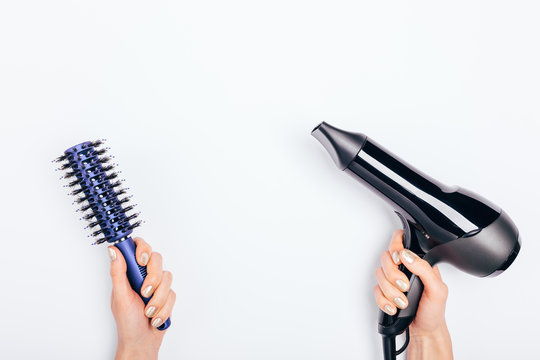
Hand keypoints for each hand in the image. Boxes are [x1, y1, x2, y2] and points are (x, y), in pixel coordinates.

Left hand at [108, 237, 175, 359]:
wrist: (141, 342)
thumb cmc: (127, 322)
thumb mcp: (120, 296)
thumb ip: (118, 272)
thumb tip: (113, 250)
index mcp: (129, 272)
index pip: (138, 247)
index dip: (143, 248)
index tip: (141, 261)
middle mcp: (143, 275)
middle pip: (157, 259)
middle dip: (153, 278)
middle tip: (144, 292)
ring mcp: (157, 284)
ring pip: (167, 278)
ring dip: (158, 298)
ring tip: (148, 311)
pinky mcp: (167, 295)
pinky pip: (172, 294)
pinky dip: (163, 308)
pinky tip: (154, 317)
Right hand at [373, 230, 452, 359]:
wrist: (426, 332)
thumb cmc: (434, 311)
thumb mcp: (438, 289)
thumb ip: (424, 269)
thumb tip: (407, 255)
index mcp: (418, 262)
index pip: (402, 240)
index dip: (395, 246)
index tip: (398, 260)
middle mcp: (404, 268)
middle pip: (386, 258)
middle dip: (392, 274)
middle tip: (404, 286)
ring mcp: (393, 280)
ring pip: (379, 274)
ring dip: (389, 291)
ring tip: (402, 302)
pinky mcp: (385, 292)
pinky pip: (376, 290)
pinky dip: (383, 300)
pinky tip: (393, 307)